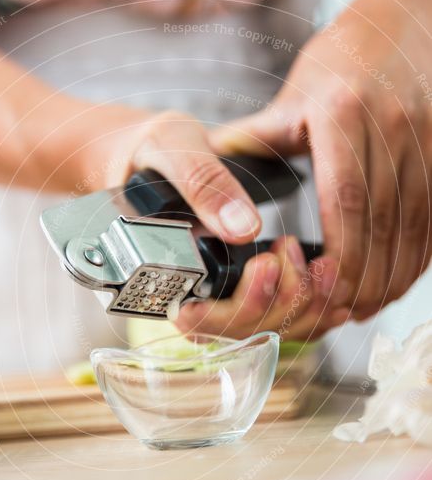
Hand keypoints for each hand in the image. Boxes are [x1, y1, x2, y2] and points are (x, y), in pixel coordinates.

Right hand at [94, 108, 348, 340]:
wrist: (148, 151)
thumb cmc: (152, 148)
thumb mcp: (171, 147)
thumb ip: (202, 182)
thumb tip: (243, 228)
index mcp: (153, 269)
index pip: (198, 320)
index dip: (240, 305)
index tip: (266, 263)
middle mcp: (181, 295)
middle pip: (236, 333)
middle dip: (279, 300)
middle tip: (293, 250)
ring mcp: (211, 298)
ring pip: (260, 332)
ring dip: (302, 306)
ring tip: (323, 263)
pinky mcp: (236, 290)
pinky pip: (274, 319)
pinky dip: (310, 307)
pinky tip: (330, 283)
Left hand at [211, 0, 431, 322]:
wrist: (406, 19)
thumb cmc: (342, 60)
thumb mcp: (292, 93)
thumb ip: (253, 137)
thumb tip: (204, 170)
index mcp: (341, 111)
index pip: (345, 197)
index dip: (340, 250)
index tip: (325, 287)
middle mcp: (390, 124)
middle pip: (383, 218)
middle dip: (366, 274)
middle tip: (346, 312)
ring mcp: (424, 135)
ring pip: (416, 221)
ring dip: (395, 272)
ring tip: (370, 305)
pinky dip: (420, 251)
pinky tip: (401, 276)